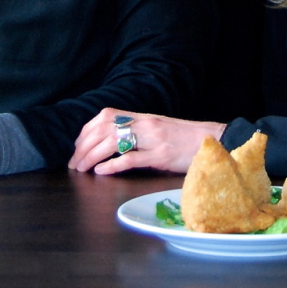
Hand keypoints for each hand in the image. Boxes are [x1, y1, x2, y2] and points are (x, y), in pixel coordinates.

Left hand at [69, 108, 224, 175]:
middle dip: (84, 145)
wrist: (213, 141)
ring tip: (82, 169)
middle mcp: (146, 123)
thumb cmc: (185, 139)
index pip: (106, 116)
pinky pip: (131, 158)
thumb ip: (138, 132)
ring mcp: (154, 139)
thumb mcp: (158, 130)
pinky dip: (112, 165)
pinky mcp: (161, 156)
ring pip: (114, 141)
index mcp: (144, 116)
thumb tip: (112, 142)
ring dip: (92, 155)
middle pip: (105, 128)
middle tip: (74, 163)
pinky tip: (101, 171)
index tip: (77, 146)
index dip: (87, 130)